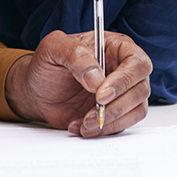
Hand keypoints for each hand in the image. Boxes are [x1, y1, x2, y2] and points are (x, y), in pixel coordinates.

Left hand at [5, 30, 151, 136]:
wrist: (37, 90)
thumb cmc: (47, 64)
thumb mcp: (53, 48)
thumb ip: (75, 54)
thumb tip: (97, 78)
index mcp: (115, 46)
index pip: (137, 62)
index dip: (124, 80)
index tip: (101, 94)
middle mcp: (123, 69)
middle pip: (140, 89)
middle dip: (116, 106)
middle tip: (91, 114)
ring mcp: (122, 92)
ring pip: (136, 110)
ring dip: (111, 121)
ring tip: (84, 122)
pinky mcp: (116, 112)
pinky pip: (122, 125)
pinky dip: (103, 130)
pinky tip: (81, 125)